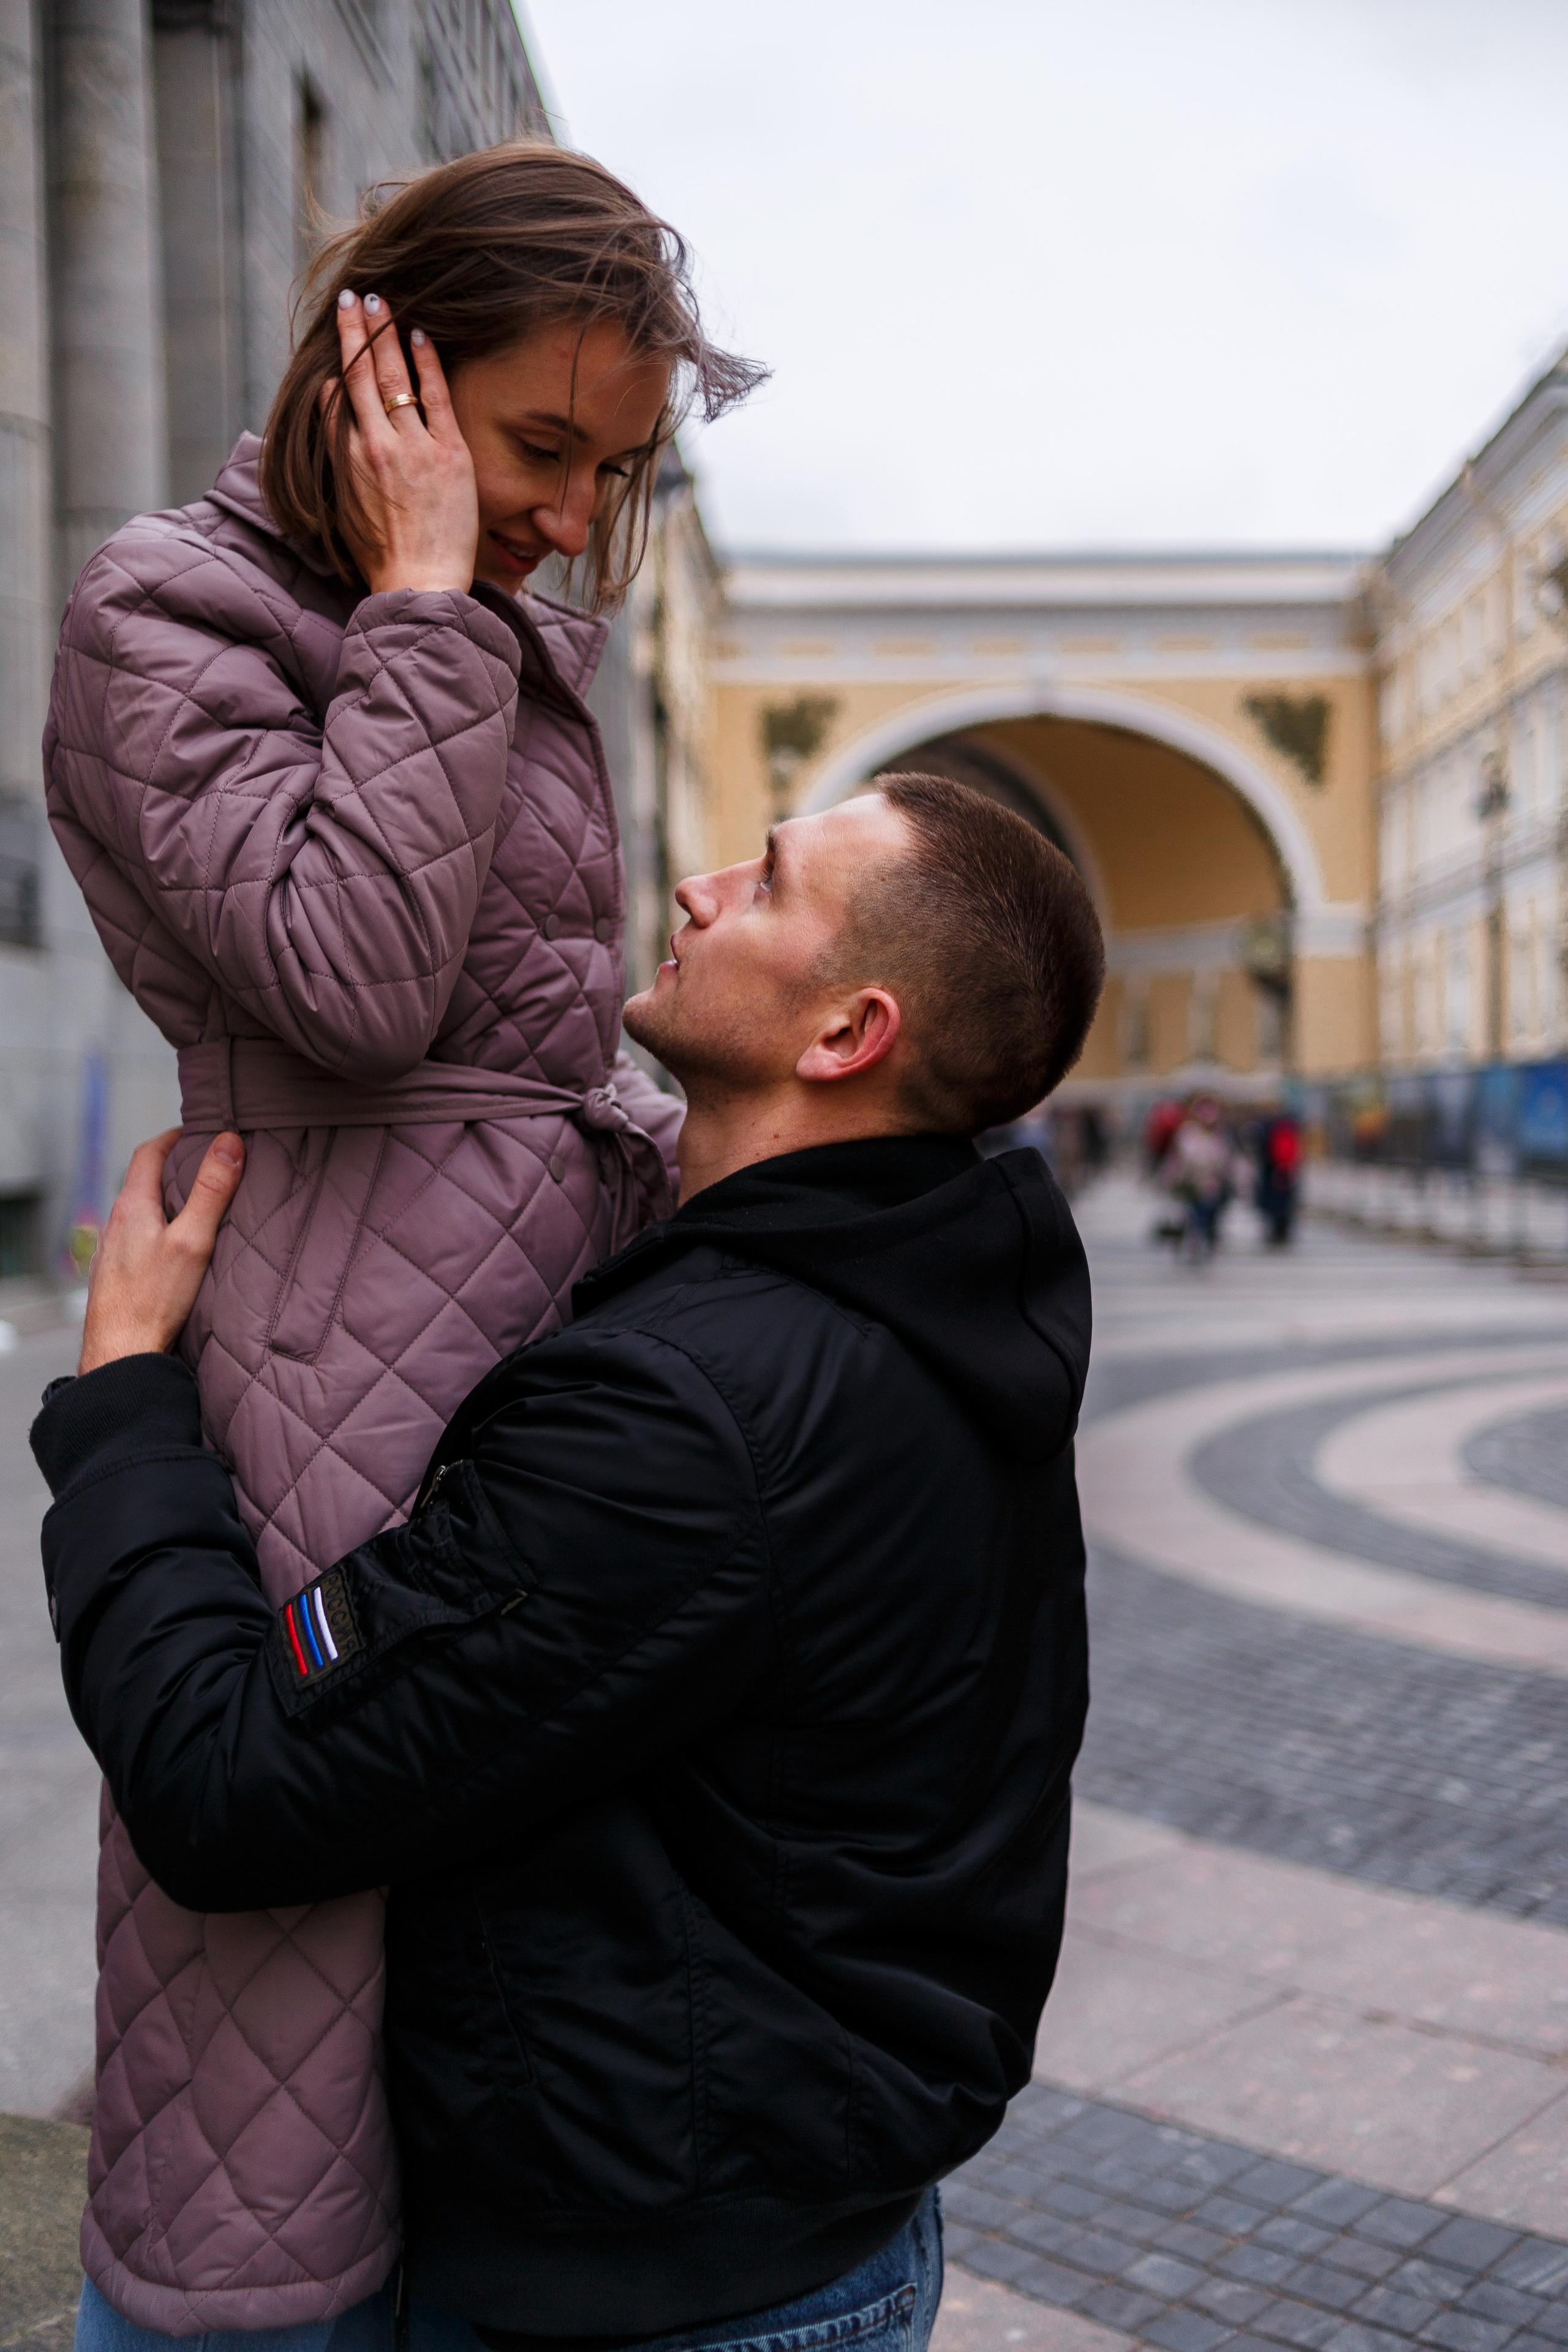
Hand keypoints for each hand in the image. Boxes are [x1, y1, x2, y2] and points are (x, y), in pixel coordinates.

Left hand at [79, 1131, 245, 1374]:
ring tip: (197, 1209)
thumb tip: (228, 1142)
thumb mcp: (193, 1240)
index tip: (199, 1131)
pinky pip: (136, 1242)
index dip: (174, 1136)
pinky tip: (174, 1254)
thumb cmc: (154, 1301)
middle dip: (175, 1169)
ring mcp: (111, 1253)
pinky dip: (157, 1233)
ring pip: (139, 1215)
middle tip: (207, 1167)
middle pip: (143, 1182)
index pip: (149, 1153)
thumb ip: (211, 1191)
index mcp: (131, 1207)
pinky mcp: (115, 1278)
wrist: (120, 1355)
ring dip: (165, 1204)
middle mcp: (114, 1226)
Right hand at [330, 292, 478, 595]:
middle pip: (358, 375)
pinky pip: (435, 395)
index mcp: (347, 460)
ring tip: (379, 300)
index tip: (340, 331)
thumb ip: (337, 451)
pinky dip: (425, 361)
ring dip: (383, 333)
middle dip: (355, 331)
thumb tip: (329, 400)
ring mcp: (411, 447)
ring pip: (391, 376)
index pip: (337, 398)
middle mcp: (373, 446)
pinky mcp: (447, 453)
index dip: (338, 363)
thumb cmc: (385, 554)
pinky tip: (420, 333)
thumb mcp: (345, 504)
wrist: (418, 583)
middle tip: (352, 296)